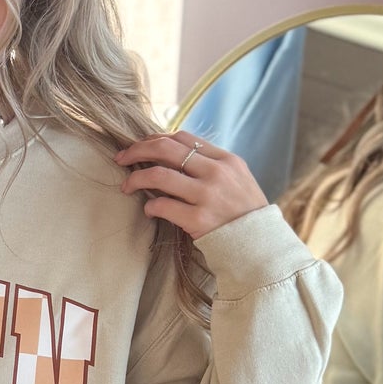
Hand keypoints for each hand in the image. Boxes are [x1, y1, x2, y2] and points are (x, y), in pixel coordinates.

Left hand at [117, 131, 267, 237]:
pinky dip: (150, 206)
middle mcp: (216, 173)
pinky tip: (148, 210)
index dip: (156, 139)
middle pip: (166, 149)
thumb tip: (175, 155)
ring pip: (159, 175)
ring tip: (126, 186)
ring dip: (136, 178)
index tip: (141, 147)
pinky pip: (162, 205)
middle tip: (121, 158)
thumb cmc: (244, 213)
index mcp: (226, 160)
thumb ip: (212, 165)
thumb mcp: (237, 179)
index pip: (183, 138)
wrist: (261, 245)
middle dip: (137, 150)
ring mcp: (207, 195)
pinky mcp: (198, 219)